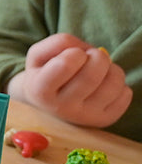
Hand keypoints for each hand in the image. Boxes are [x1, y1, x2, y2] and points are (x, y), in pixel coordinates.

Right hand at [7, 33, 131, 127]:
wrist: (47, 105)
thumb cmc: (45, 73)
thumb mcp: (38, 55)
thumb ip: (57, 43)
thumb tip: (87, 51)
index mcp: (40, 90)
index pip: (65, 65)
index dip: (75, 52)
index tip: (72, 55)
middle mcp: (61, 108)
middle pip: (93, 74)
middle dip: (97, 56)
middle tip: (90, 57)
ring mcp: (84, 117)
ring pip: (114, 83)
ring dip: (111, 68)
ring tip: (98, 70)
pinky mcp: (103, 120)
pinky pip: (126, 94)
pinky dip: (118, 82)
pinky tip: (104, 84)